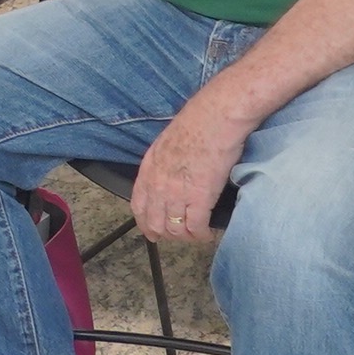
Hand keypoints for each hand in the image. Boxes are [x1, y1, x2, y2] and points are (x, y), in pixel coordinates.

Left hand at [127, 87, 252, 243]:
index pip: (138, 207)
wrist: (215, 118)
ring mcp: (177, 193)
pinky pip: (195, 227)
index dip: (145, 224)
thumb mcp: (166, 144)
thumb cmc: (197, 123)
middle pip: (155, 223)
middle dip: (167, 235)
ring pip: (175, 229)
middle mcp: (158, 185)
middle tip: (181, 236)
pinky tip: (208, 233)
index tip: (153, 234)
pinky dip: (201, 235)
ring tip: (196, 234)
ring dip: (186, 237)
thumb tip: (169, 178)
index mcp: (148, 169)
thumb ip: (162, 165)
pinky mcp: (199, 198)